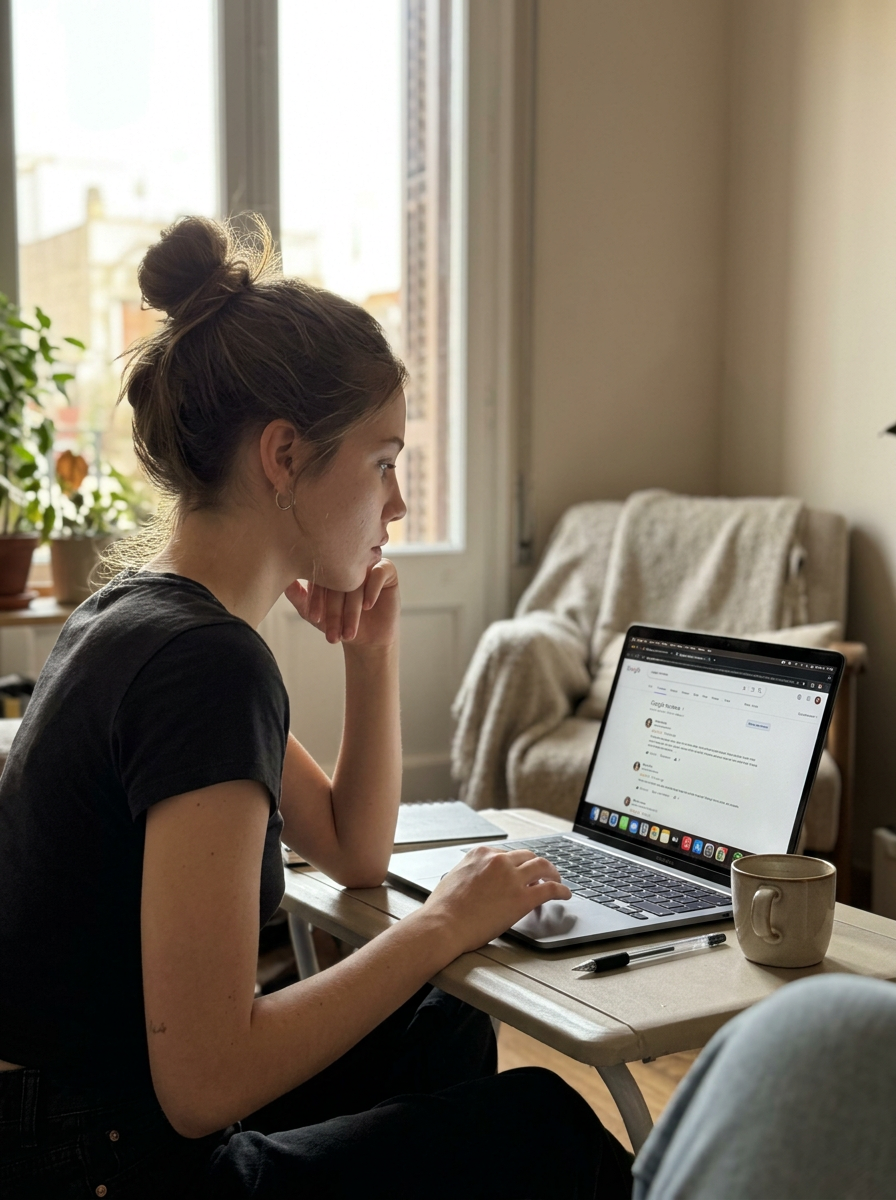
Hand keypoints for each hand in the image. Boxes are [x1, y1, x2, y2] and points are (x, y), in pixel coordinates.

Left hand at [285, 559, 399, 648]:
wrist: (366, 639)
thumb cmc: (336, 623)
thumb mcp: (312, 612)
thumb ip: (298, 596)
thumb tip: (282, 580)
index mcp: (328, 565)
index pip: (319, 574)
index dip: (316, 597)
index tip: (314, 618)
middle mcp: (347, 561)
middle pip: (339, 579)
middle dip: (334, 609)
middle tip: (330, 631)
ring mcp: (366, 563)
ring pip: (358, 580)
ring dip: (352, 609)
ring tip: (347, 632)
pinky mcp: (386, 569)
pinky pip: (379, 572)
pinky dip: (372, 590)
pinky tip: (367, 607)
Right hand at [422, 845, 571, 956]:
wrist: (443, 925)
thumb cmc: (443, 909)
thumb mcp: (455, 878)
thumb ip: (472, 873)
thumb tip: (479, 881)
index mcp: (481, 854)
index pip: (507, 854)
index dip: (517, 864)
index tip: (521, 871)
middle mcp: (499, 860)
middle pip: (527, 856)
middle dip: (536, 865)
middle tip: (544, 873)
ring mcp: (512, 877)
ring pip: (542, 866)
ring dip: (553, 873)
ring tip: (557, 880)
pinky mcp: (523, 897)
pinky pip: (550, 889)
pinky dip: (561, 890)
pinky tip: (565, 894)